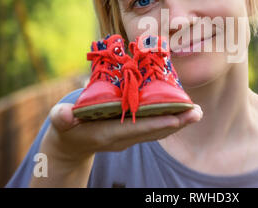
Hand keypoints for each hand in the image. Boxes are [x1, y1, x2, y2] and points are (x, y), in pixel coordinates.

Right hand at [42, 102, 202, 163]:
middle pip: (153, 131)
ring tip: (197, 112)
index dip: (156, 123)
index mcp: (107, 134)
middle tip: (197, 113)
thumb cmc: (66, 127)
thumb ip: (62, 118)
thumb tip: (63, 115)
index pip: (136, 129)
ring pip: (157, 131)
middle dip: (176, 122)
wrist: (71, 144)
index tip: (175, 117)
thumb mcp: (60, 121)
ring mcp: (129, 138)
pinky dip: (169, 120)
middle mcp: (122, 138)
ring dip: (178, 122)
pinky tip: (183, 112)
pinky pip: (154, 128)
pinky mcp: (132, 134)